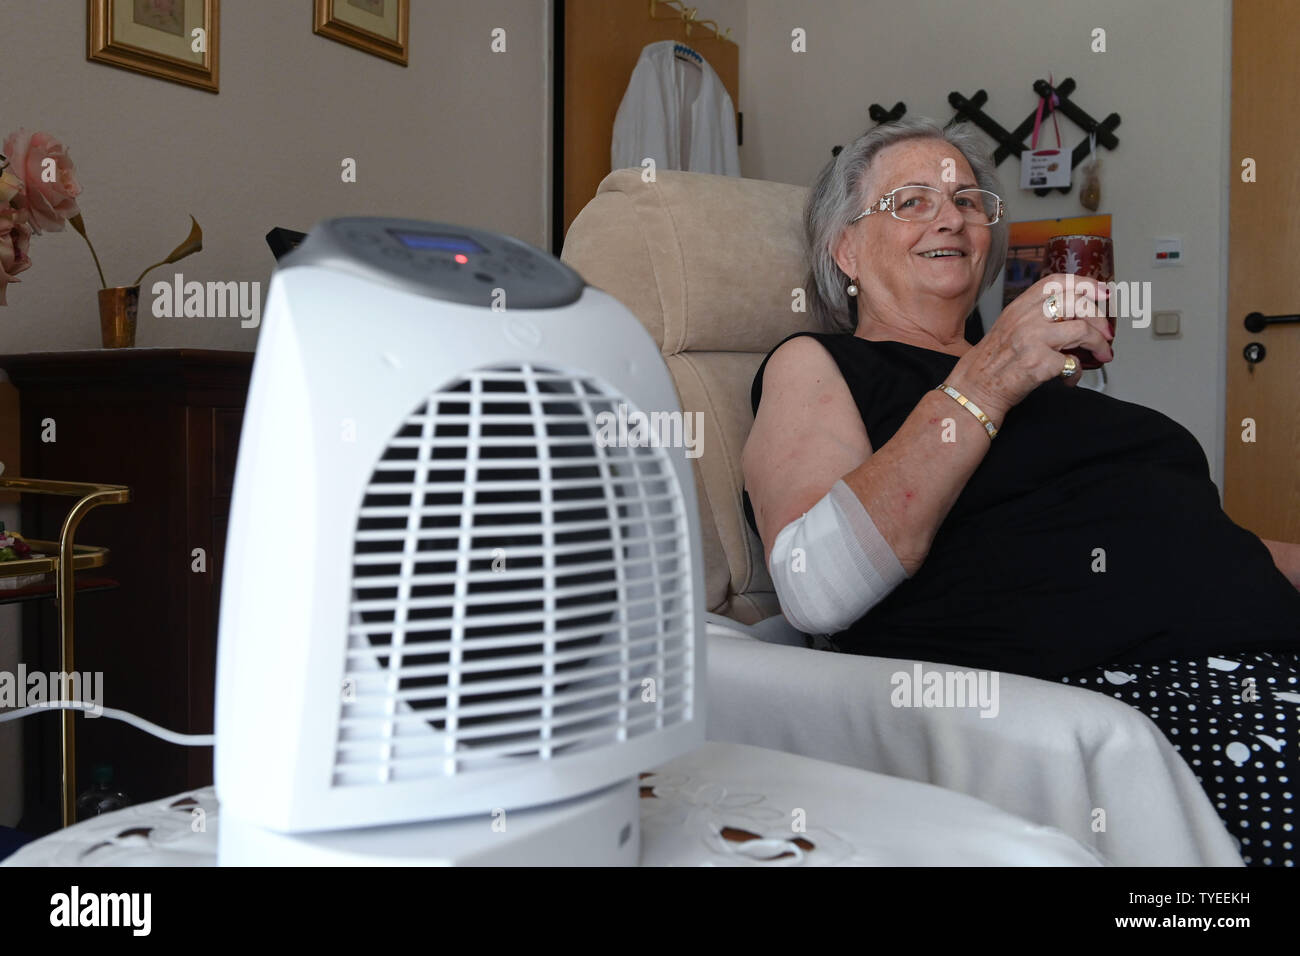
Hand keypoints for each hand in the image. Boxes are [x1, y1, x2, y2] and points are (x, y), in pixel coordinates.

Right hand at [946, 273, 1113, 421]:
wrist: (975, 388)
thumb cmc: (993, 362)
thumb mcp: (1009, 327)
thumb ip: (1035, 315)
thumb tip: (1075, 314)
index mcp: (1019, 307)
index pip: (1057, 282)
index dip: (1085, 283)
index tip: (1103, 292)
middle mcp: (1026, 319)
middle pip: (1077, 303)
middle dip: (1100, 319)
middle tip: (1106, 334)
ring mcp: (1032, 339)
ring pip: (1082, 330)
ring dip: (1098, 344)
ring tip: (1101, 355)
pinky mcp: (1039, 363)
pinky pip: (1073, 363)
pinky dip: (1077, 374)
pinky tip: (1069, 379)